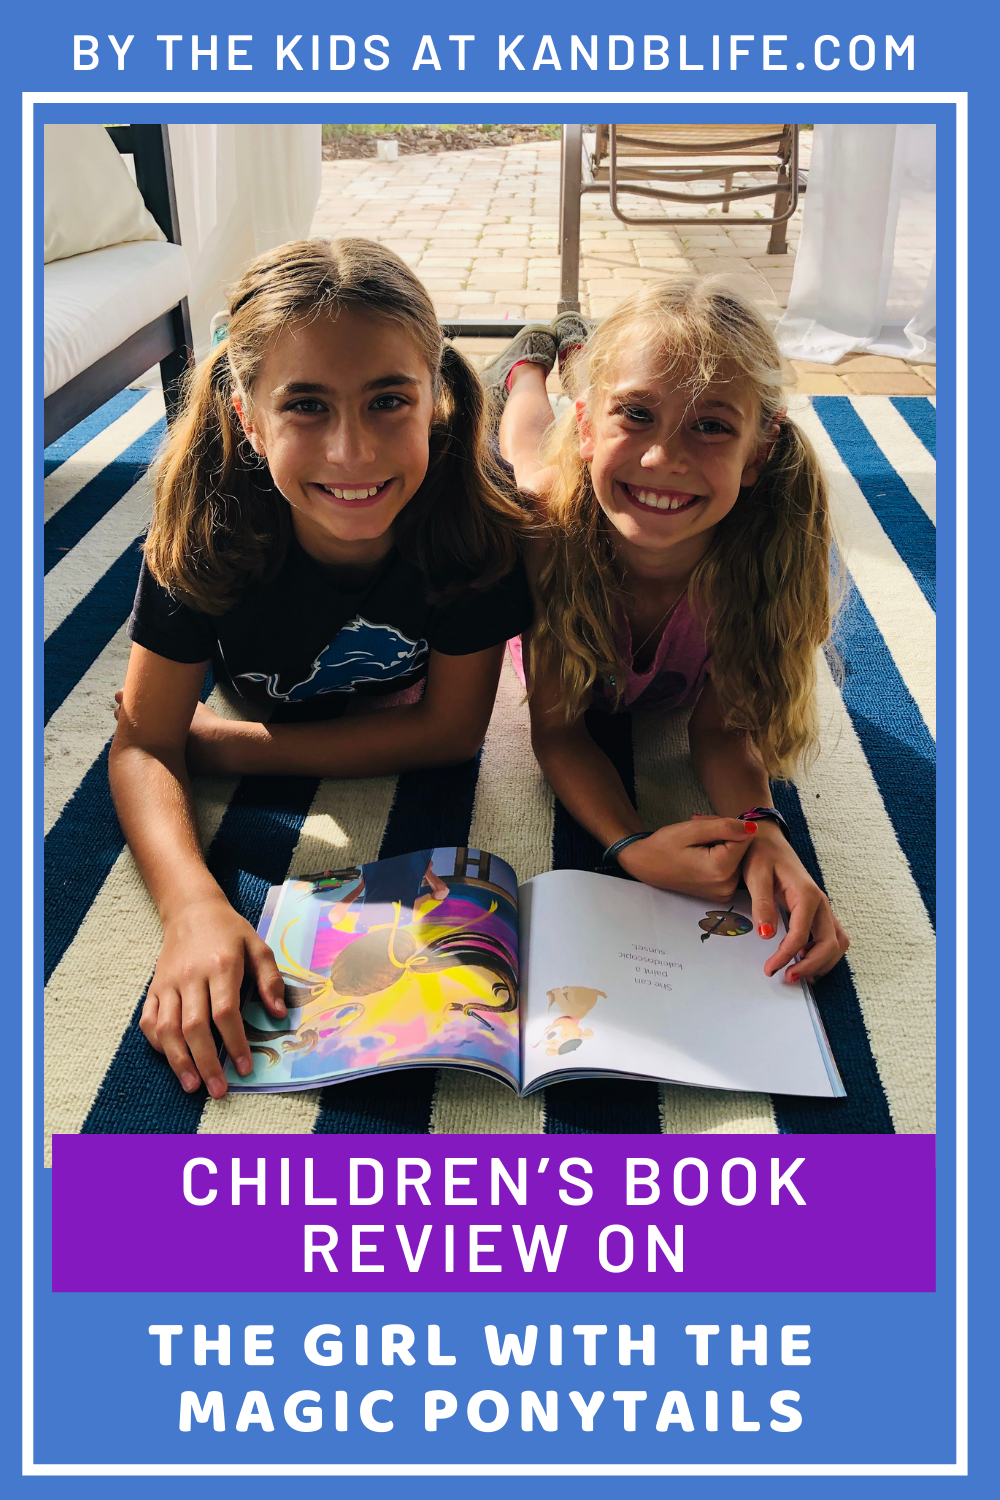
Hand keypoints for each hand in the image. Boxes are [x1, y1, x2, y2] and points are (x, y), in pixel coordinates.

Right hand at [139, 893, 286, 1096]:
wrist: (191, 909)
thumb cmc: (229, 931)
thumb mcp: (258, 946)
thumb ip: (269, 980)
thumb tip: (277, 1014)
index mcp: (220, 966)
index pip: (224, 1013)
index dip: (235, 1043)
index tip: (244, 1068)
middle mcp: (191, 977)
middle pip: (193, 1027)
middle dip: (206, 1062)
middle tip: (218, 1090)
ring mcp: (168, 983)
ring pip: (167, 1028)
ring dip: (178, 1061)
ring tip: (192, 1085)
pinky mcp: (154, 988)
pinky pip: (149, 1020)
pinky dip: (157, 1043)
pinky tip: (172, 1058)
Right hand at [617, 817, 757, 901]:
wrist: (645, 865)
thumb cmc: (664, 845)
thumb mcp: (692, 830)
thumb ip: (724, 827)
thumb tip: (753, 828)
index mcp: (721, 869)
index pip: (745, 837)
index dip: (728, 826)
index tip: (706, 826)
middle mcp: (727, 886)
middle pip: (743, 849)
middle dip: (727, 836)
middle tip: (700, 833)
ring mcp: (725, 893)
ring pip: (739, 858)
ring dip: (724, 846)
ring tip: (699, 844)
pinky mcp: (722, 894)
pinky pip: (733, 869)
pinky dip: (722, 858)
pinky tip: (703, 855)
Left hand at [741, 823, 849, 982]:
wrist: (768, 841)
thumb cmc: (761, 856)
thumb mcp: (756, 876)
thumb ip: (762, 905)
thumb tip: (766, 936)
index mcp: (806, 894)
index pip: (802, 934)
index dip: (787, 955)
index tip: (770, 969)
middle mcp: (821, 903)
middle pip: (829, 943)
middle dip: (811, 965)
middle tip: (787, 978)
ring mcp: (823, 908)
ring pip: (837, 943)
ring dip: (822, 962)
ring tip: (797, 974)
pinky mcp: (819, 912)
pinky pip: (832, 938)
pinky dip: (824, 954)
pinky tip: (805, 962)